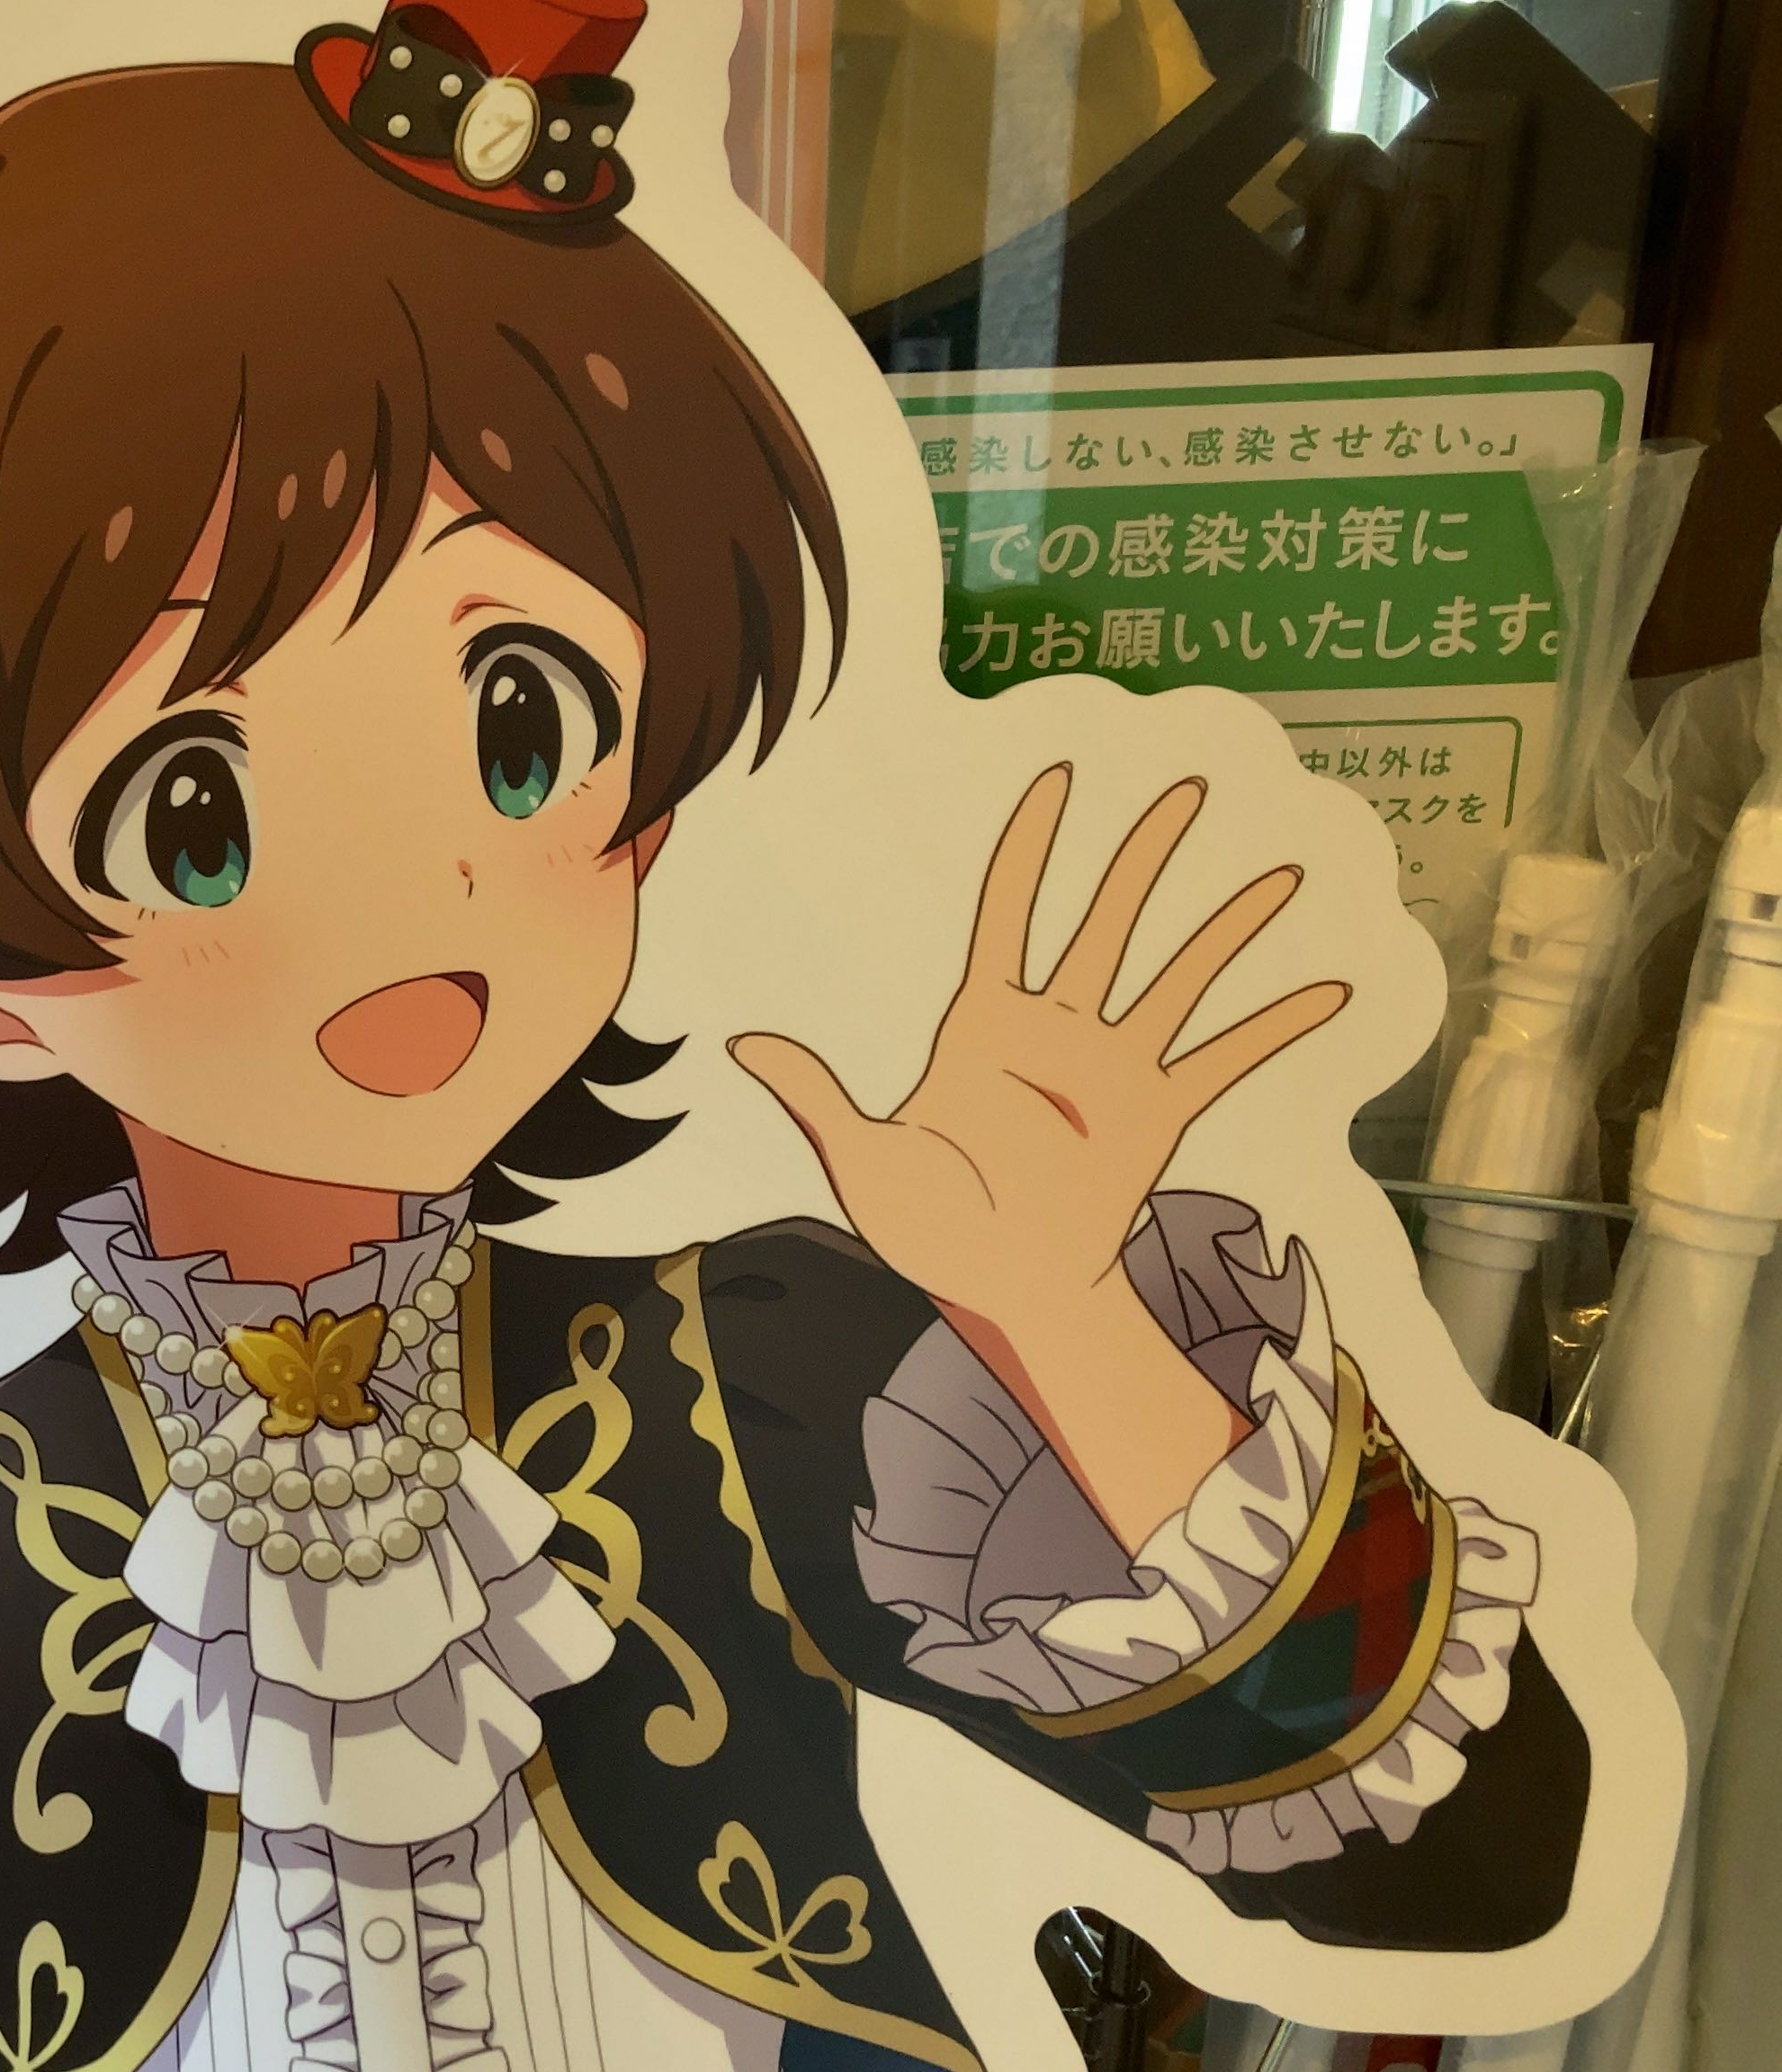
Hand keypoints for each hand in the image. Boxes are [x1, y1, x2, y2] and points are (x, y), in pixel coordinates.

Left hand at [730, 764, 1344, 1347]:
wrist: (1007, 1290)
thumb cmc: (931, 1227)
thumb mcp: (862, 1160)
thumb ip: (816, 1096)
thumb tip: (743, 1046)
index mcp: (985, 1027)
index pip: (1012, 913)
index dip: (1032, 847)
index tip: (1058, 780)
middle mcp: (1058, 1033)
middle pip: (1108, 921)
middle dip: (1143, 856)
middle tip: (1189, 790)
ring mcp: (1114, 1070)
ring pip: (1178, 975)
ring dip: (1227, 928)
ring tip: (1279, 876)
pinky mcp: (1159, 1115)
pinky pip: (1226, 1060)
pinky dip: (1276, 1026)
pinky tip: (1329, 988)